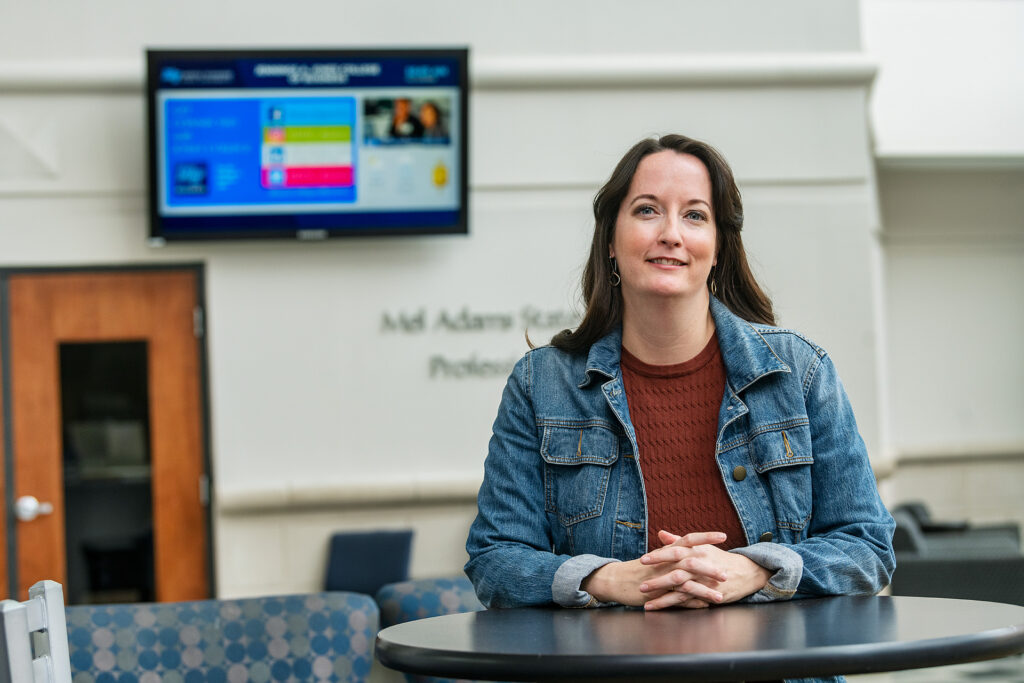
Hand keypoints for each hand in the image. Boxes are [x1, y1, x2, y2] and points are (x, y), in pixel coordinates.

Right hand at [581, 531, 728, 607]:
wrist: (617, 580)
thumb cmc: (639, 569)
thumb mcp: (657, 557)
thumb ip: (673, 549)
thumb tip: (690, 545)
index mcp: (667, 551)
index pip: (689, 539)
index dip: (706, 537)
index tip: (724, 535)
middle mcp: (665, 562)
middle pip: (691, 561)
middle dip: (711, 568)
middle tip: (727, 573)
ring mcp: (662, 578)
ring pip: (686, 582)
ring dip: (704, 590)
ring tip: (720, 596)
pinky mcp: (657, 593)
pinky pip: (678, 598)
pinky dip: (692, 602)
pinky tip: (704, 606)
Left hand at [639, 530, 771, 609]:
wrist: (745, 572)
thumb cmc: (719, 558)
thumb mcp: (701, 546)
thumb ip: (679, 541)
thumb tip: (661, 534)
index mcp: (697, 551)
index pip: (675, 551)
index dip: (659, 556)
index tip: (642, 560)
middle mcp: (701, 566)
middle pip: (677, 573)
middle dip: (658, 580)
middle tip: (641, 585)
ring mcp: (705, 583)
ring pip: (682, 590)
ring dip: (663, 598)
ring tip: (647, 602)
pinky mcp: (709, 596)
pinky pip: (689, 602)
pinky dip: (675, 606)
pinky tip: (662, 609)